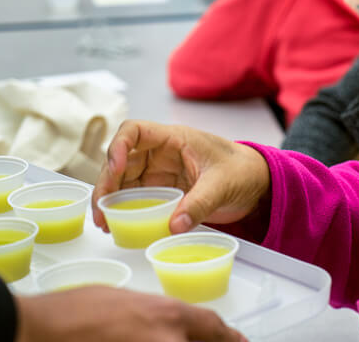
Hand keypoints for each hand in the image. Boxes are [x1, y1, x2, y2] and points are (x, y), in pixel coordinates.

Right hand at [15, 286, 245, 341]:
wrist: (43, 328)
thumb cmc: (79, 310)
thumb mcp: (130, 302)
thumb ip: (157, 317)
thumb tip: (170, 330)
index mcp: (167, 316)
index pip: (213, 327)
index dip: (230, 336)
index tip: (240, 341)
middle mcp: (168, 341)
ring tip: (180, 341)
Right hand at [91, 120, 269, 233]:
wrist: (257, 184)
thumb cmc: (243, 171)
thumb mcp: (223, 185)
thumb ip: (200, 204)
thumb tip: (173, 226)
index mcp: (175, 139)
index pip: (135, 131)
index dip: (119, 146)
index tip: (114, 169)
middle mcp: (162, 153)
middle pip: (122, 160)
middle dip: (107, 182)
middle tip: (101, 208)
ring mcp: (160, 173)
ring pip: (125, 181)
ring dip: (111, 199)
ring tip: (103, 222)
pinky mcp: (164, 192)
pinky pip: (137, 198)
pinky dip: (125, 209)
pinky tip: (116, 224)